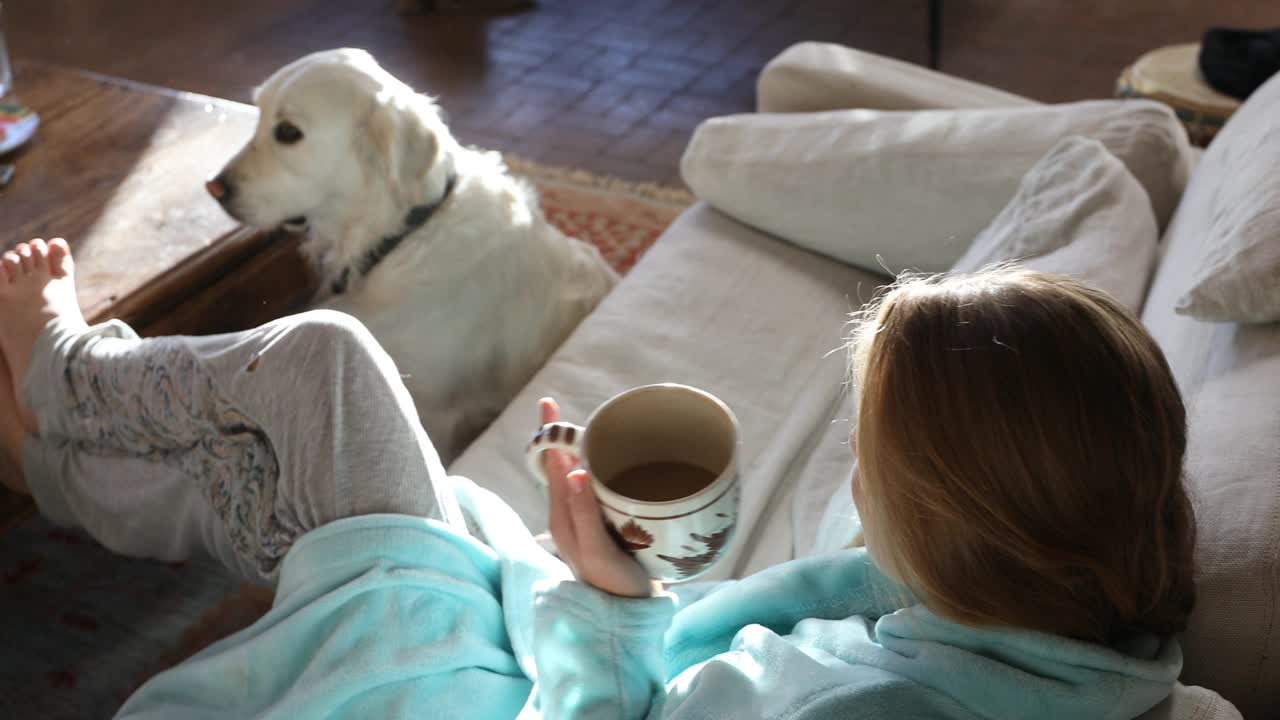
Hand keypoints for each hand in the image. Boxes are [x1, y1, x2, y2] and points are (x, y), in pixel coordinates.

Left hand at [539, 398, 660, 598]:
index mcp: (561, 515)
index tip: (547, 403)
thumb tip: (572, 471)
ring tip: (593, 427)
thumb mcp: (596, 552)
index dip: (548, 433)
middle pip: (559, 464)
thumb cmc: (613, 584)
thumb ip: (584, 514)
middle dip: (563, 435)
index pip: (548, 464)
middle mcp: (567, 512)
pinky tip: (610, 460)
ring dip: (580, 448)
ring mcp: (582, 517)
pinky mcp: (599, 522)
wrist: (628, 613)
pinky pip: (591, 485)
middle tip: (568, 409)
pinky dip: (596, 466)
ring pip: (575, 473)